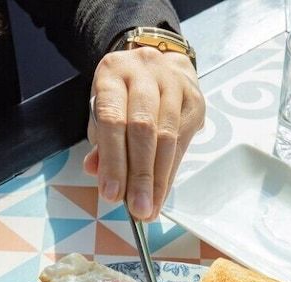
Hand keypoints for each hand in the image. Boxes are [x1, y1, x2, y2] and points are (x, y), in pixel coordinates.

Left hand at [85, 47, 204, 220]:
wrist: (160, 64)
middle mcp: (145, 72)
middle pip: (144, 128)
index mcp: (113, 72)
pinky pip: (184, 141)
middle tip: (137, 209)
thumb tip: (96, 172)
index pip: (112, 118)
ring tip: (150, 209)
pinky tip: (162, 193)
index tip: (111, 194)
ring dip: (158, 179)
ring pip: (168, 136)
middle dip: (139, 175)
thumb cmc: (124, 94)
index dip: (113, 159)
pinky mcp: (194, 99)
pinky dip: (170, 172)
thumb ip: (100, 140)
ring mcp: (174, 84)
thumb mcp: (102, 109)